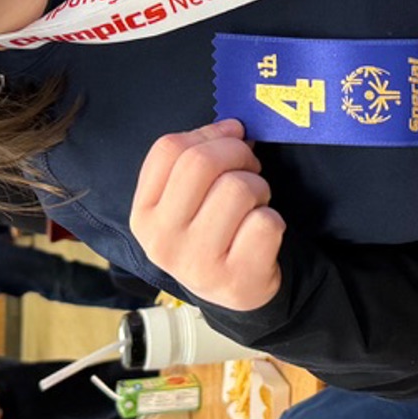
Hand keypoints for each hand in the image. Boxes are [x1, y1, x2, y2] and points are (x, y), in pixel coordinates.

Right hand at [130, 118, 283, 310]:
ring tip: (254, 203)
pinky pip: (266, 222)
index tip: (231, 136)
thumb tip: (233, 127)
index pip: (168, 149)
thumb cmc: (209, 232)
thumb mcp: (183, 201)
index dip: (208, 133)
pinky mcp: (236, 279)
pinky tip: (261, 232)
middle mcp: (163, 240)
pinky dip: (273, 218)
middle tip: (249, 166)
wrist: (233, 291)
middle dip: (237, 153)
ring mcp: (198, 263)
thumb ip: (194, 159)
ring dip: (258, 187)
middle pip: (201, 162)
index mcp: (144, 215)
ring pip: (238, 189)